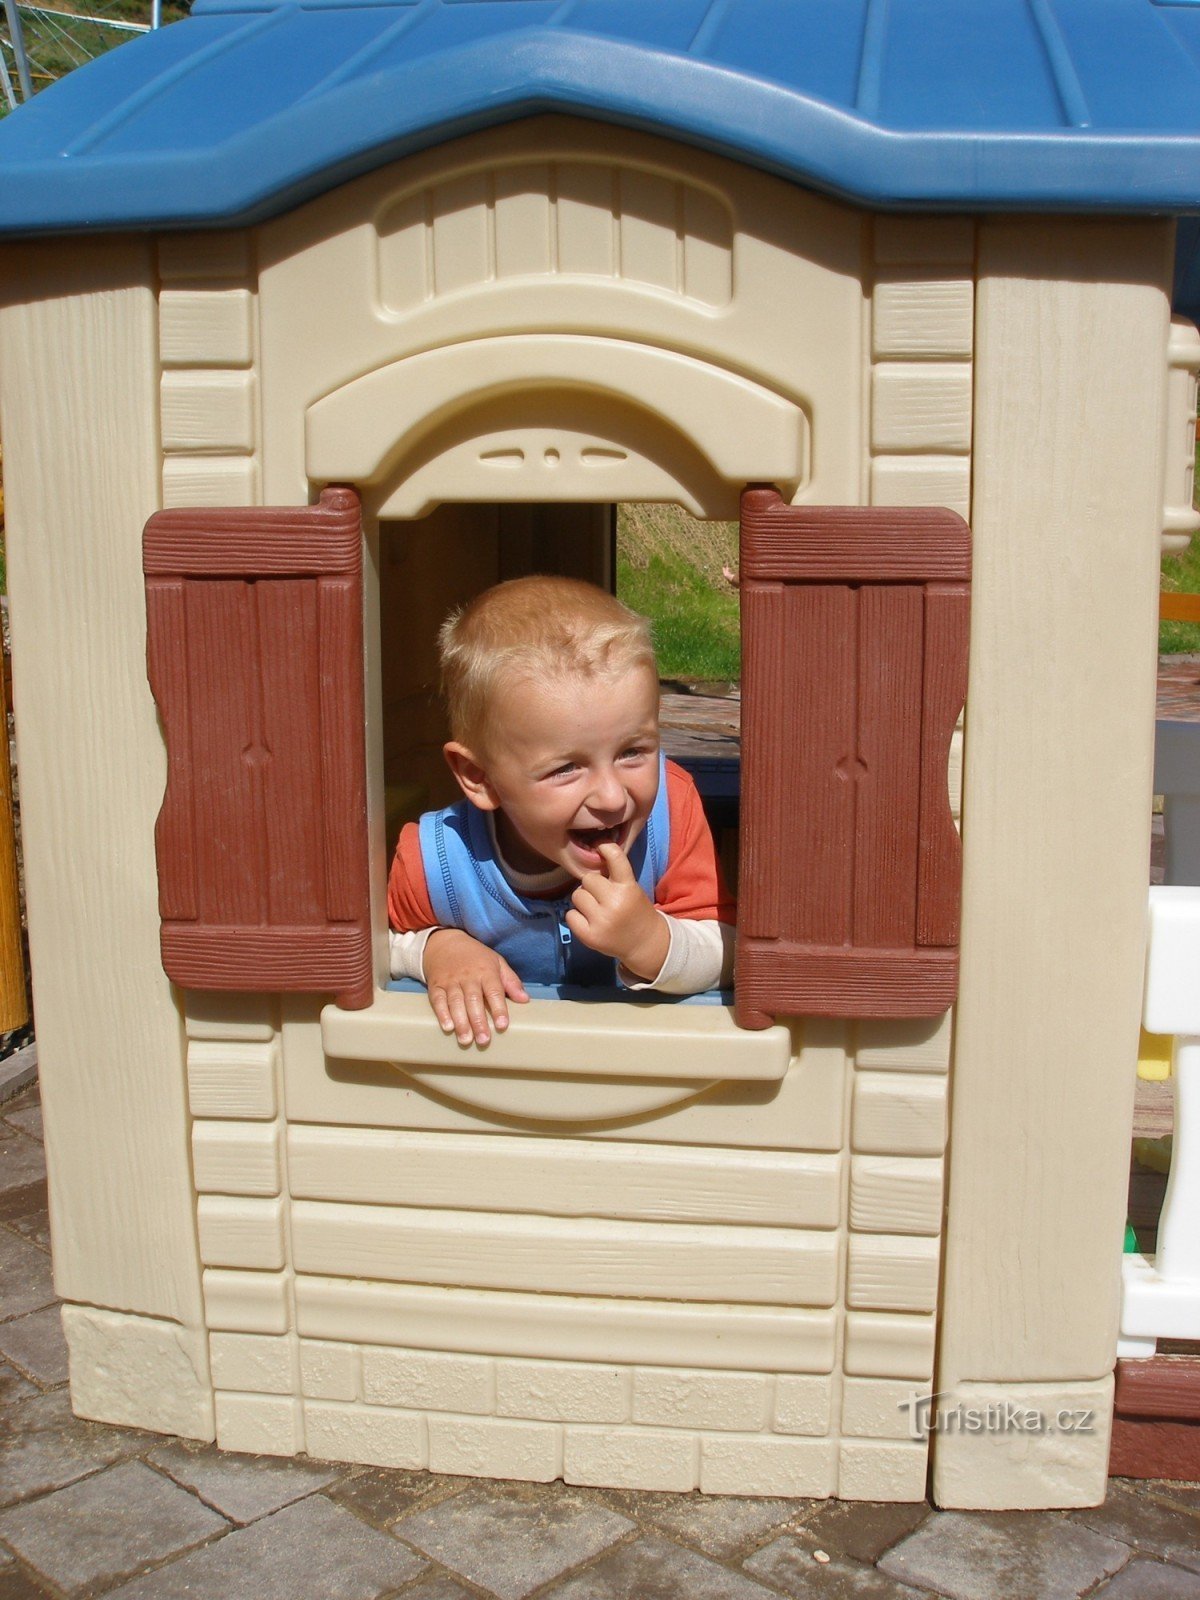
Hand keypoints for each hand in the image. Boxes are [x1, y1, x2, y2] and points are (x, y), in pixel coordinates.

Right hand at [423, 929, 528, 1046]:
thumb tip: (525, 999)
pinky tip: (447, 1027)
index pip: (494, 991)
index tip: (502, 1025)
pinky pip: (437, 1000)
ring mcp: (450, 981)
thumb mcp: (497, 963)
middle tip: (484, 1040)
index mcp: (486, 971)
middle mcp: (468, 977)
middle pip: (474, 1000)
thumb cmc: (476, 957)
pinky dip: (442, 1014)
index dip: (498, 1009)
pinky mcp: (436, 986)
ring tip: (466, 1040)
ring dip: (461, 1022)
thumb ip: (511, 981)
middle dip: (478, 1021)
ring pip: (456, 1003)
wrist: (445, 943)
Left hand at [566, 842, 669, 981]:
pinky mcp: (589, 936)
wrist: (645, 943)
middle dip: (593, 886)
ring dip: (583, 900)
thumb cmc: (635, 911)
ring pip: (577, 896)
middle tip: (601, 896)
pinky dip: (576, 917)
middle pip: (587, 879)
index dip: (605, 848)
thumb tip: (591, 857)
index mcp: (628, 887)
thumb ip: (615, 876)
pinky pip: (570, 915)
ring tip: (595, 909)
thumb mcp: (632, 889)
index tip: (600, 846)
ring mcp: (601, 921)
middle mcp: (615, 903)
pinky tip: (589, 921)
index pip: (615, 858)